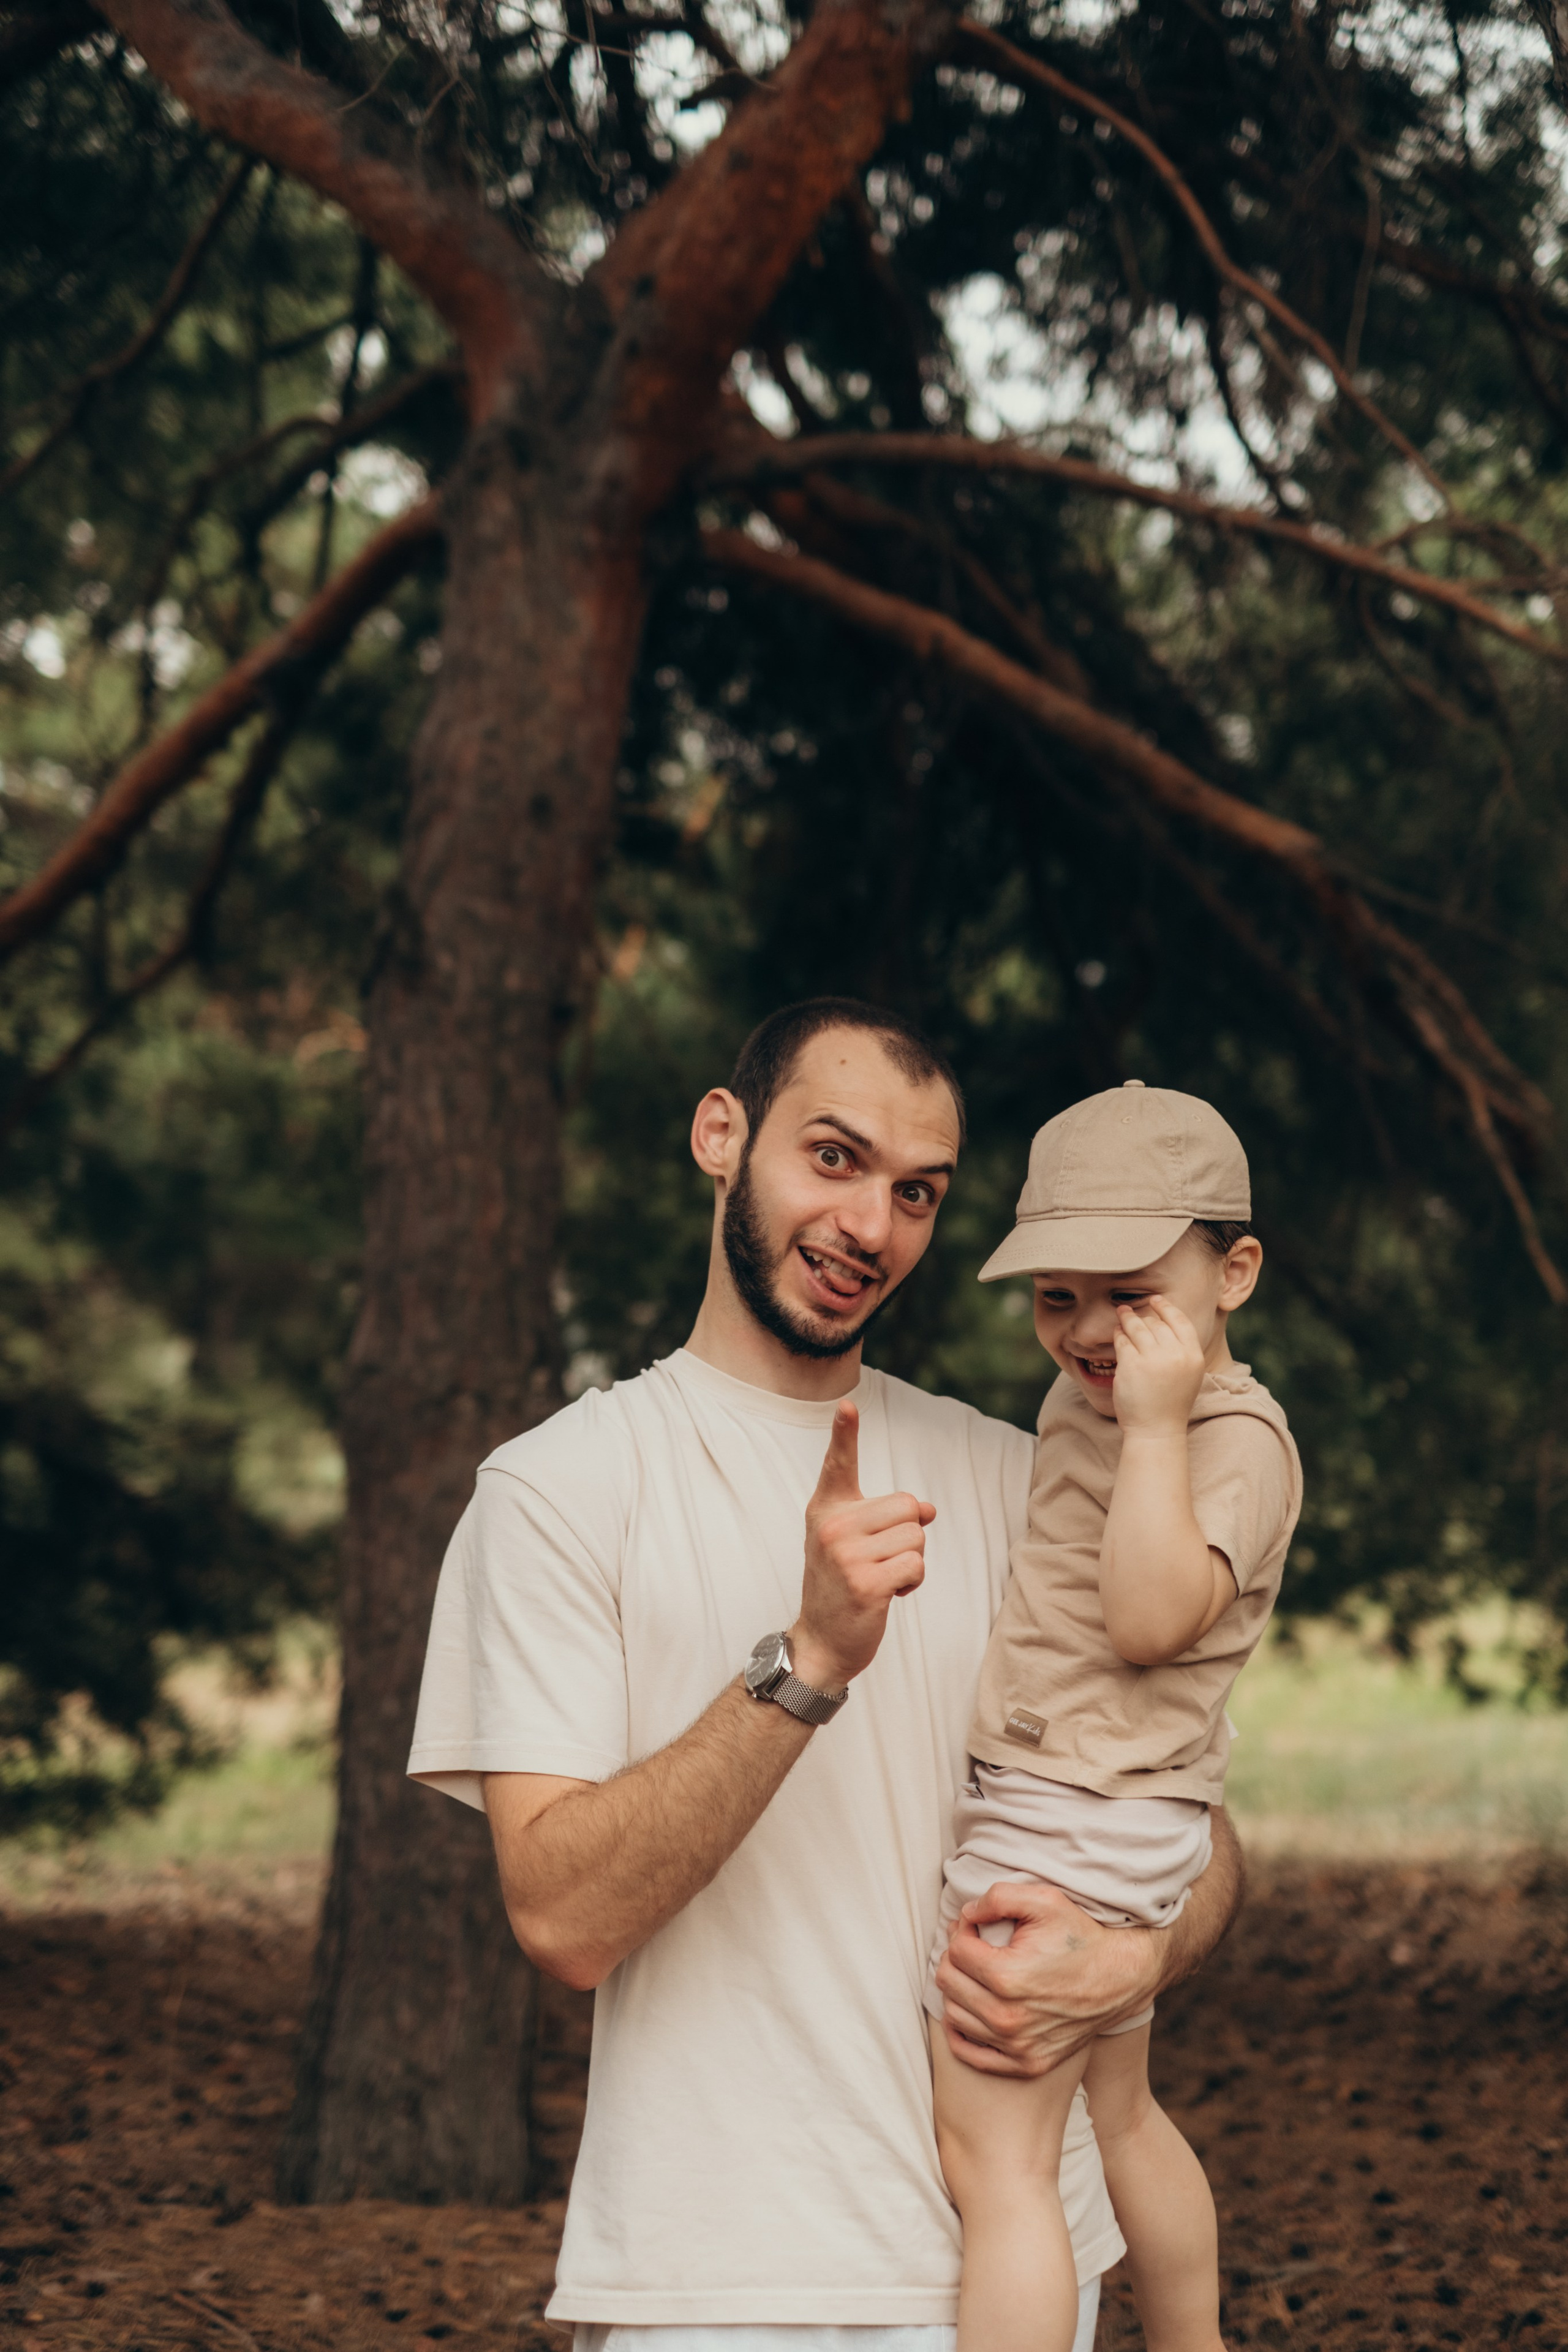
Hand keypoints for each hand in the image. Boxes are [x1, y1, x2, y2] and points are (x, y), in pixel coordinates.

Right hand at [791, 1402, 934, 1688]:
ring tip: (882, 1578)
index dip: (845, 1433)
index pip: (839, 1464)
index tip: (847, 1405)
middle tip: (880, 1561)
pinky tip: (890, 1595)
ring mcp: (846, 1554)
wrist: (822, 1642)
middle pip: (908, 1505)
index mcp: (826, 1510)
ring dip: (912, 1561)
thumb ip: (886, 1518)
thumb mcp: (854, 1544)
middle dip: (908, 1534)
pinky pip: (916, 1564)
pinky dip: (912, 1581)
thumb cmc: (842, 1586)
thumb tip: (929, 1509)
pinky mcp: (865, 1583)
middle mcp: (832, 1527)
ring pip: (916, 1536)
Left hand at [932, 1879, 1160, 2076]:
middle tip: (973, 1945)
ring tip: (978, 1973)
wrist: (1121, 1977)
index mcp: (1006, 1977)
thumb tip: (964, 1914)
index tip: (975, 1926)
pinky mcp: (1027, 2064)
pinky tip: (974, 2008)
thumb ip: (996, 1897)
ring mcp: (1018, 2046)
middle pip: (948, 1983)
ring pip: (955, 2016)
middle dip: (955, 1958)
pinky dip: (963, 2032)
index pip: (955, 1951)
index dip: (962, 1931)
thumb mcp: (1044, 1900)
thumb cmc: (1081, 1937)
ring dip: (959, 1990)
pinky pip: (971, 2054)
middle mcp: (1008, 2018)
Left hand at [1112, 1294, 1206, 1434]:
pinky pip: (1122, 1340)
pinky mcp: (1131, 1365)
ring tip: (1121, 1314)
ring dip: (1127, 1318)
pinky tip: (1117, 1333)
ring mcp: (1152, 1359)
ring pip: (1137, 1327)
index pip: (1179, 1320)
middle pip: (1156, 1323)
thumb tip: (1161, 1321)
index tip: (1155, 1300)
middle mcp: (1175, 1354)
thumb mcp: (1189, 1373)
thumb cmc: (1171, 1402)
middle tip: (1131, 1312)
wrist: (1156, 1428)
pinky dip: (1118, 1334)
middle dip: (1142, 1316)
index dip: (1166, 1307)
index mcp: (1193, 1355)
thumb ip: (1181, 1349)